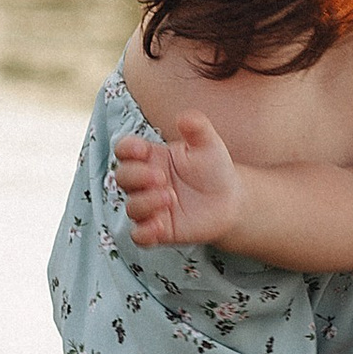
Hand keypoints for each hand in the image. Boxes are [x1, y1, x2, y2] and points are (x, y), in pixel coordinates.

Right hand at [113, 112, 241, 248]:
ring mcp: (151, 207)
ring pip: (131, 207)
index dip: (127, 149)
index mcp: (151, 157)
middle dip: (137, 176)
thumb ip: (197, 127)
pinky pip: (139, 235)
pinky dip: (145, 232)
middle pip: (122, 177)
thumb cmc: (214, 168)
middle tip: (162, 177)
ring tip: (171, 198)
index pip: (124, 150)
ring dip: (146, 202)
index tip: (144, 150)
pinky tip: (161, 225)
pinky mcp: (159, 230)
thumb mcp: (208, 144)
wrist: (230, 199)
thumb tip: (184, 117)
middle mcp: (146, 183)